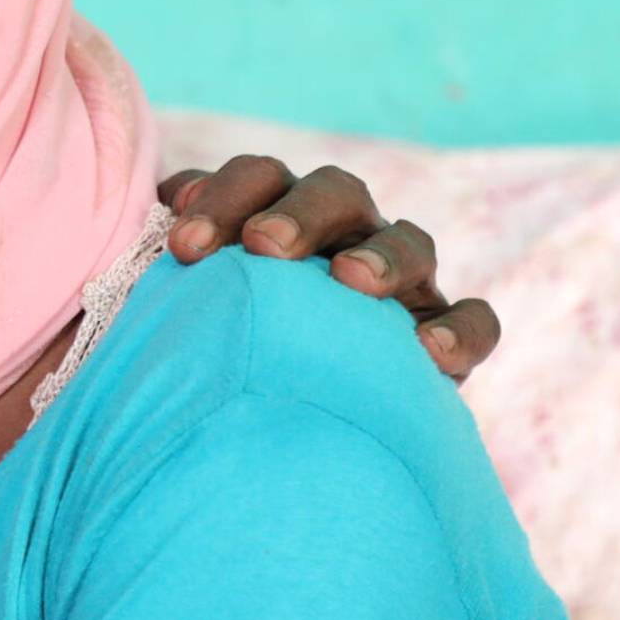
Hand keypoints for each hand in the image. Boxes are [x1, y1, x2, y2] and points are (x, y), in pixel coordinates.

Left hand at [159, 155, 499, 381]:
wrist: (278, 441)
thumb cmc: (213, 360)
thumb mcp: (183, 312)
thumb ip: (161, 272)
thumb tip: (144, 223)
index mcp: (279, 215)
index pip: (258, 177)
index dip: (222, 195)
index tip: (180, 245)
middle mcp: (345, 237)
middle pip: (336, 192)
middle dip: (298, 212)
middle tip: (262, 246)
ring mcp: (402, 286)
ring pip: (410, 242)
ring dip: (381, 255)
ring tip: (349, 281)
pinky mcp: (445, 341)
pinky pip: (474, 322)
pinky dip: (461, 329)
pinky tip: (428, 354)